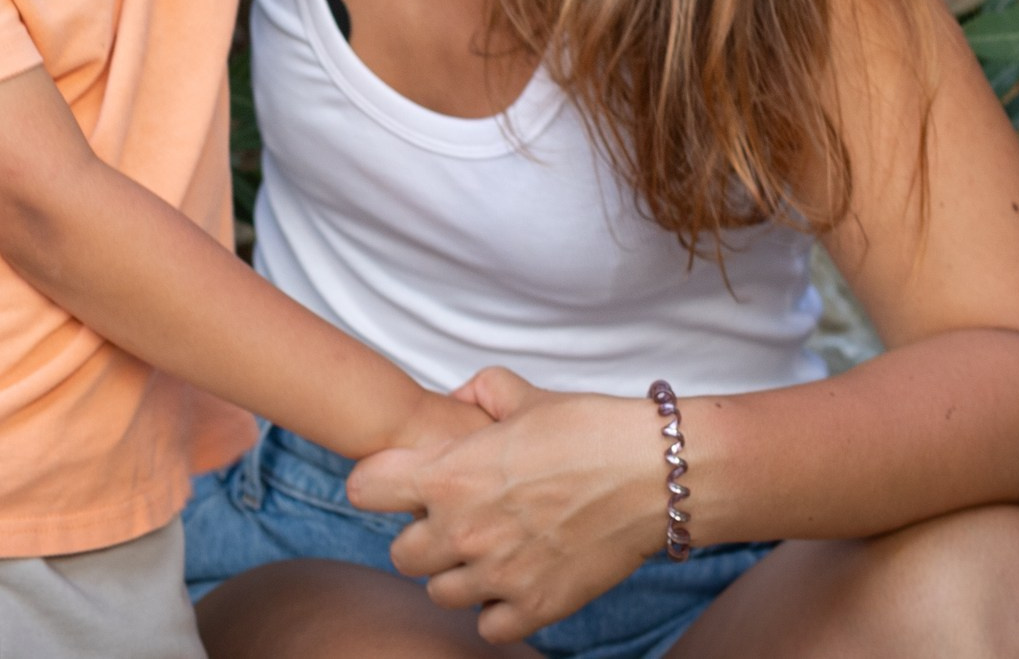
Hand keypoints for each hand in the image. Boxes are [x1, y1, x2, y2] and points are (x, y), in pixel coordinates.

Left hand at [347, 368, 668, 643]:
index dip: (382, 484)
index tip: (404, 483)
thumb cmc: (590, 428)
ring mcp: (497, 574)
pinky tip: (517, 583)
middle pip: (401, 554)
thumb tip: (461, 396)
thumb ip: (483, 392)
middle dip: (423, 539)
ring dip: (459, 576)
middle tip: (458, 523)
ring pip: (441, 594)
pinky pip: (487, 627)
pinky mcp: (535, 606)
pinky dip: (497, 610)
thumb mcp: (529, 396)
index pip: (366, 489)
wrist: (653, 474)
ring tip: (492, 554)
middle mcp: (464, 530)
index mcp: (450, 474)